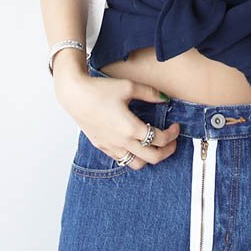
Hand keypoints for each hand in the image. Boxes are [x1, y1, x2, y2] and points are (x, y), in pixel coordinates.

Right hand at [54, 72, 179, 170]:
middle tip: (172, 140)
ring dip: (150, 157)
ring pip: (137, 164)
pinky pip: (122, 159)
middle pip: (153, 158)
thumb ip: (150, 93)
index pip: (159, 139)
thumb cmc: (100, 90)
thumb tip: (165, 98)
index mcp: (131, 128)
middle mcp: (122, 142)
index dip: (172, 134)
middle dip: (167, 151)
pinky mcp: (102, 146)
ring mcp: (111, 146)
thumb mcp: (128, 86)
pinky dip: (133, 155)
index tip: (176, 126)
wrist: (75, 95)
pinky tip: (135, 143)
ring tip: (154, 144)